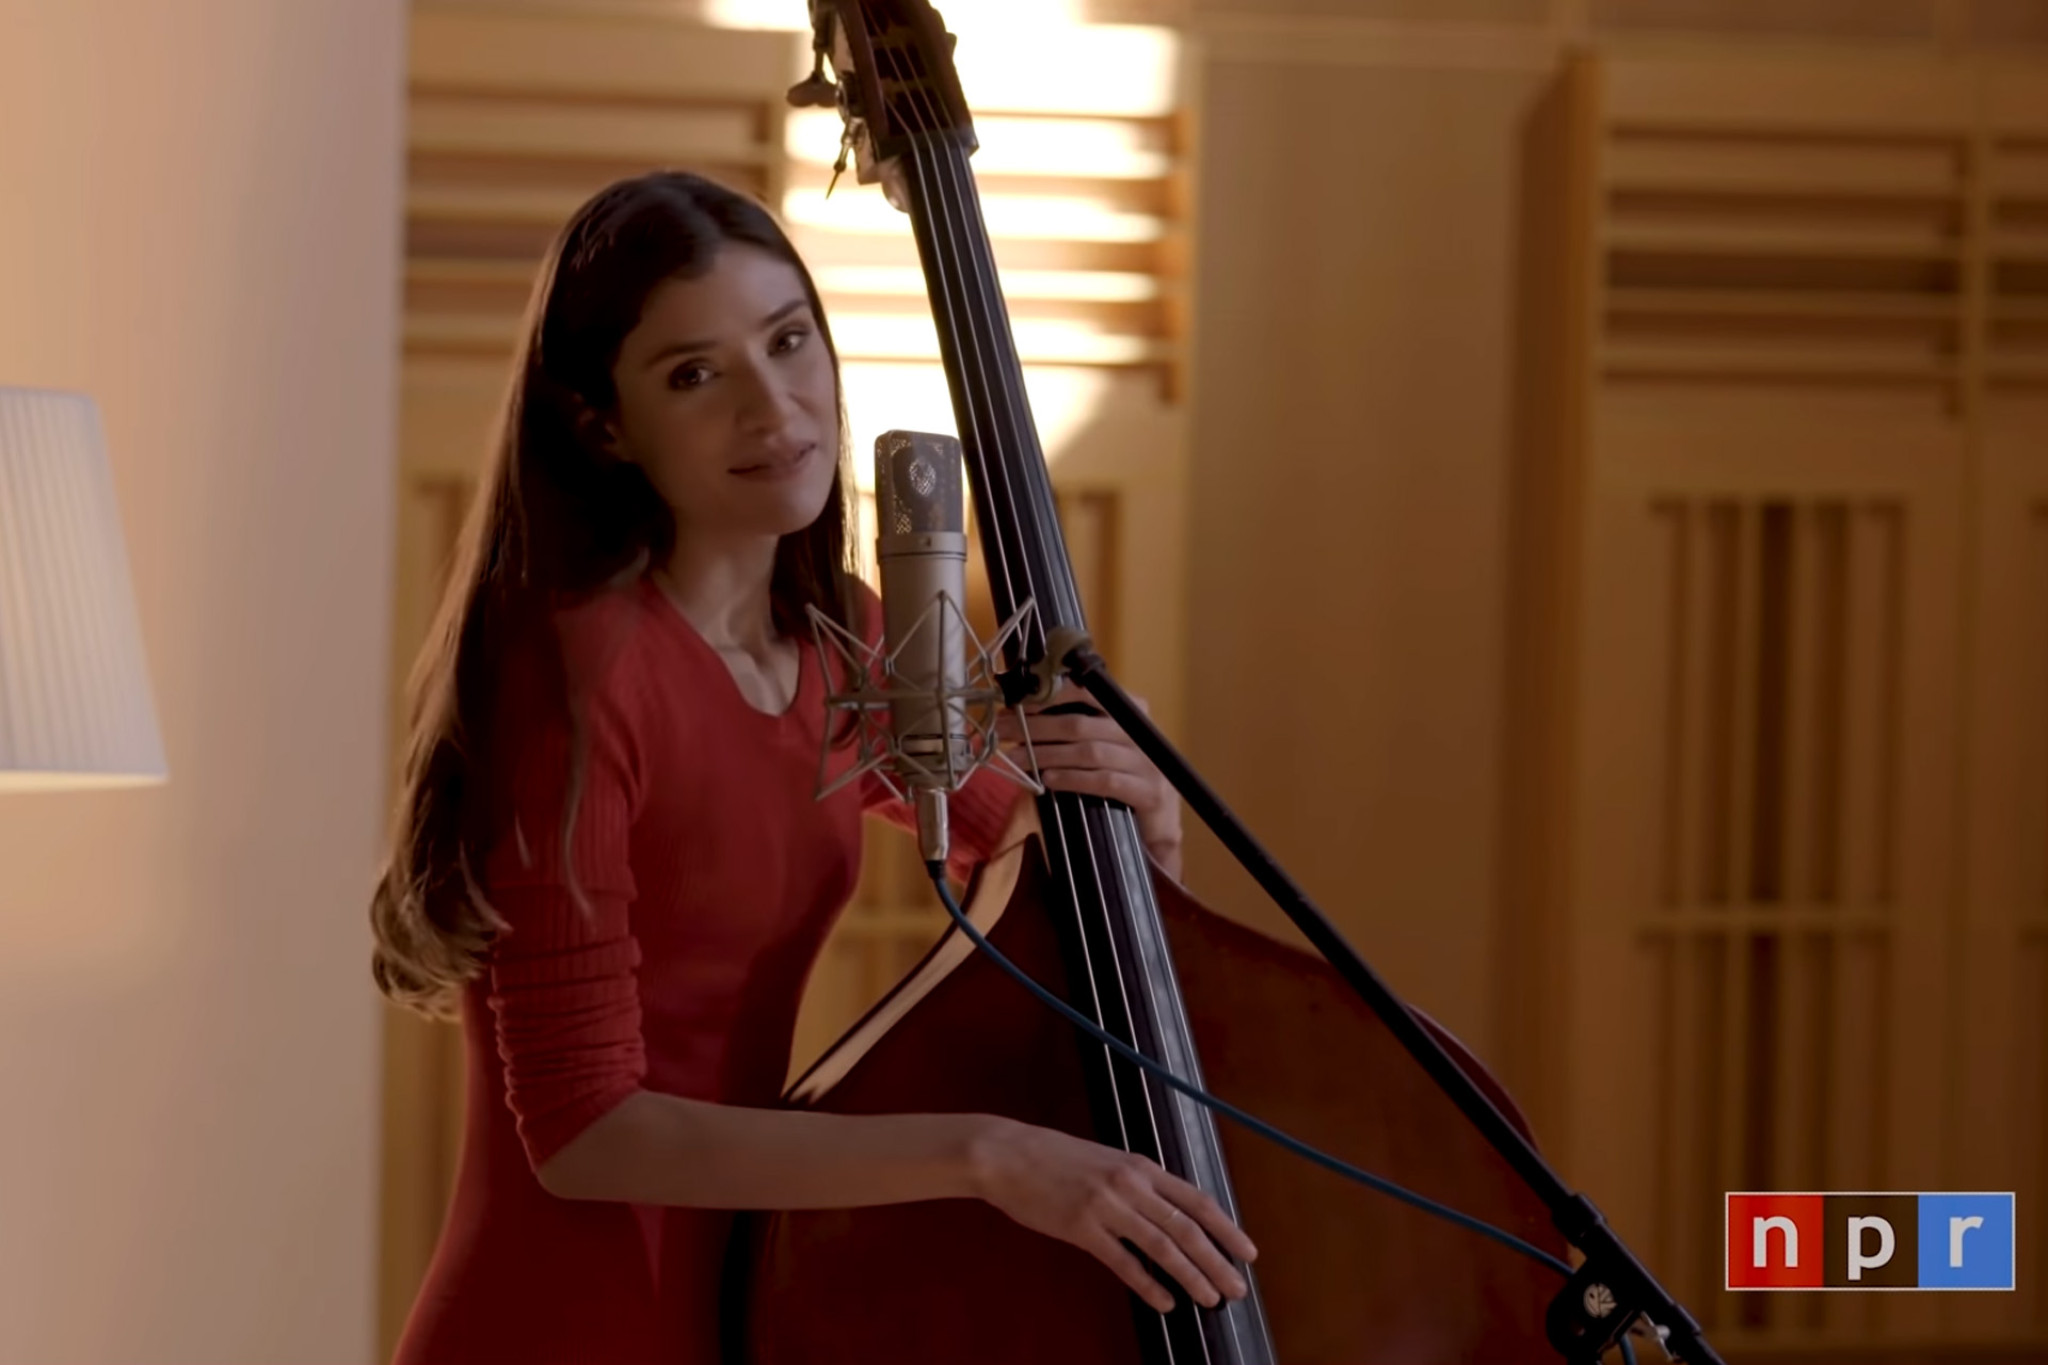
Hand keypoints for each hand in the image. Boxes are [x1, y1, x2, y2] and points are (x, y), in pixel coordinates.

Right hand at [967, 1116, 1256, 1311]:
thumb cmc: (1053, 1157)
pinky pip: (1122, 1261)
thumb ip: (1137, 1183)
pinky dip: (1147, 1283)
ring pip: (1162, 1245)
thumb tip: (1168, 1212)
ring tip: (1210, 1298)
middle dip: (1217, 1261)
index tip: (1247, 1252)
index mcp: (1140, 1166)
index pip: (1197, 1200)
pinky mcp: (1081, 1227)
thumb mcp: (1106, 1160)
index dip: (1226, 1228)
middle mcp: (1130, 1183)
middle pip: (1187, 1227)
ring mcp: (1106, 1205)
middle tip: (1237, 1288)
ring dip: (1191, 1275)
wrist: (1007, 1153)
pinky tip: (1164, 1301)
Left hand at [995, 684, 1183, 879]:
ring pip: (1089, 752)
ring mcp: (1148, 762)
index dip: (1050, 696)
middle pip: (1080, 724)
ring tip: (1016, 759)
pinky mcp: (1149, 792)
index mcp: (1130, 711)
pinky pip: (1105, 781)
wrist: (1158, 825)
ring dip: (1047, 754)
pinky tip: (1048, 780)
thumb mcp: (1100, 748)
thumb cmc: (1121, 780)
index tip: (1017, 703)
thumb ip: (1074, 731)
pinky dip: (1072, 779)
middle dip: (1035, 727)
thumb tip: (1021, 722)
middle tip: (1003, 731)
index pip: (1088, 692)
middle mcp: (1141, 733)